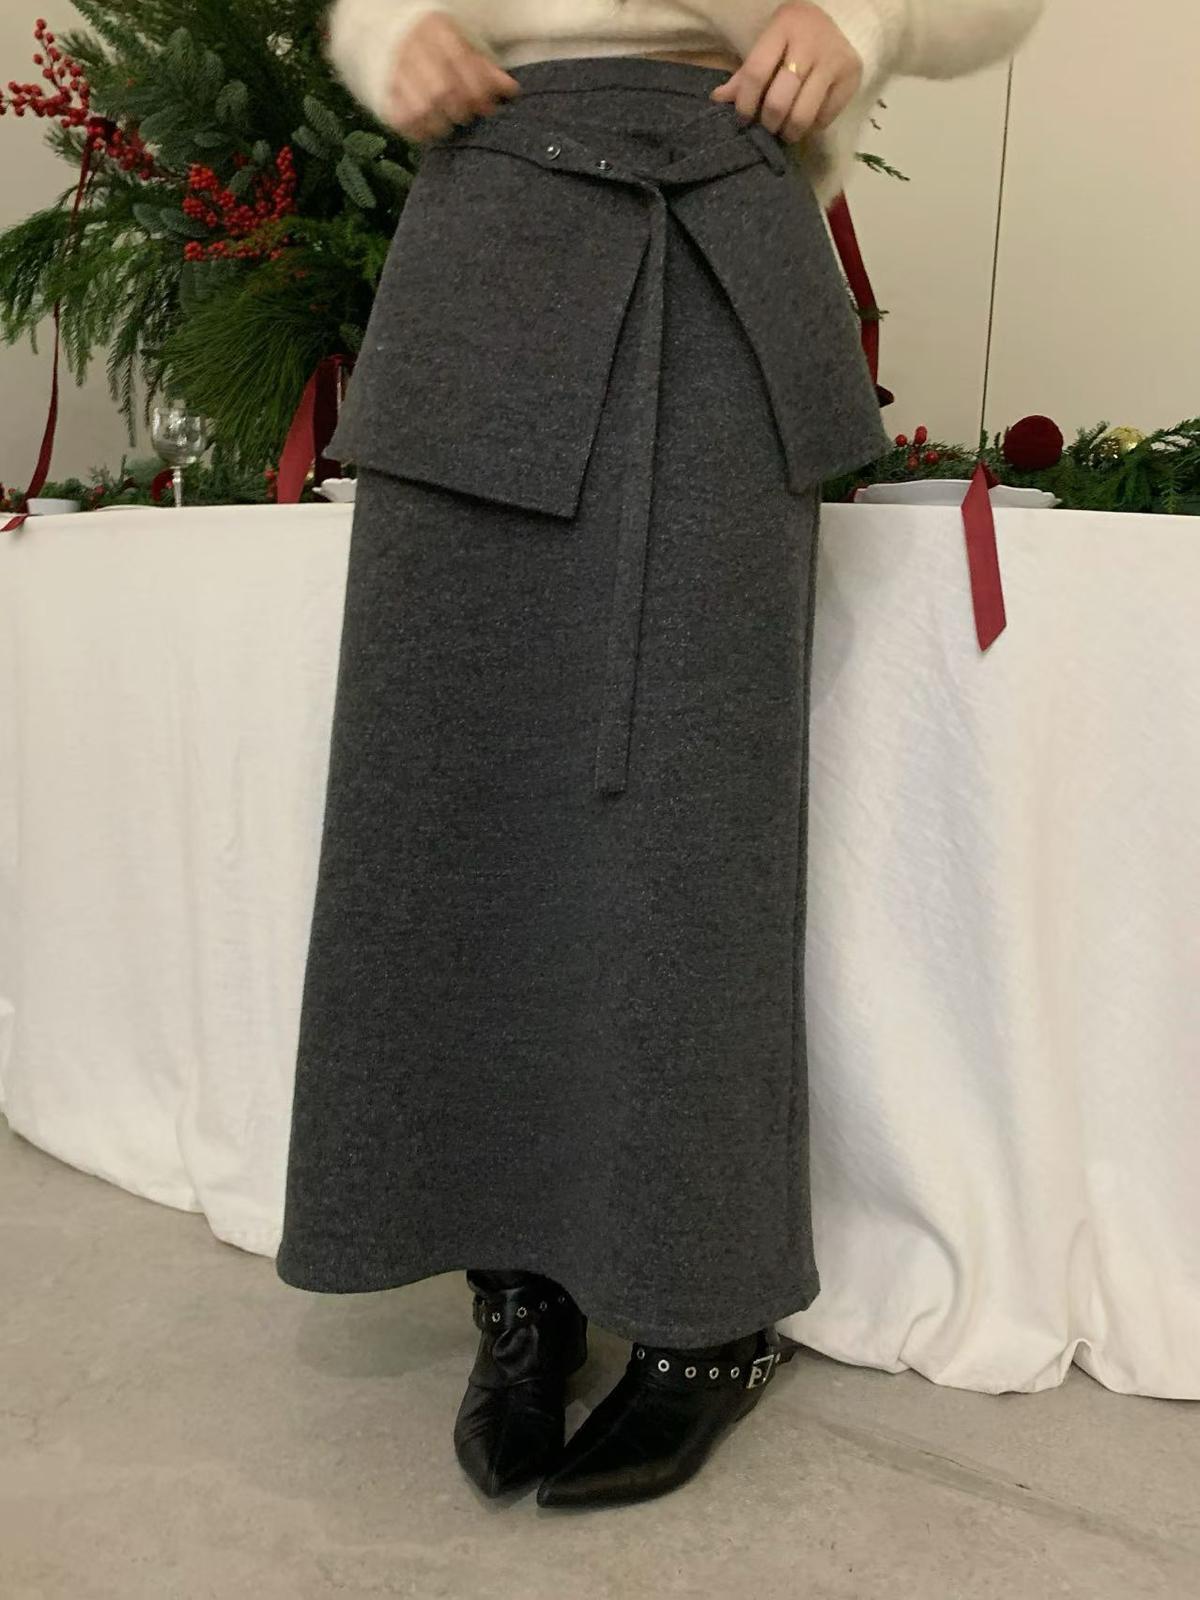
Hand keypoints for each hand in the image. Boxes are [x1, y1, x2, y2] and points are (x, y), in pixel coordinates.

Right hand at [384, 12, 519, 141]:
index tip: (487, 107)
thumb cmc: (437, 44)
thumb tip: (510, 89)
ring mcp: (393, 69)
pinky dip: (417, 130)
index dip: (478, 90)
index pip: (461, 63)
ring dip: (440, 123)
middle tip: (467, 116)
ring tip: (448, 124)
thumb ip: (484, 66)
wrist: (391, 33)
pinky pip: (401, 118)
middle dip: (460, 109)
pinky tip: (429, 130)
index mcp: (435, 29)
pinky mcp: (382, 90)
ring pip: (420, 108)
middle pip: (441, 90)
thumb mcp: (462, 43)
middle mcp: (411, 46)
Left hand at [710, 3, 862, 142]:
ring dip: (789, 131)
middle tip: (767, 127)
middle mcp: (811, 43)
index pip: (756, 73)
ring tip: (784, 131)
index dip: (745, 102)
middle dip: (768, 122)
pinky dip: (811, 127)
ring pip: (804, 115)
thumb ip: (745, 73)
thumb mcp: (768, 46)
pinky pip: (824, 118)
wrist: (839, 25)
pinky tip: (806, 120)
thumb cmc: (793, 39)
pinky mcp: (851, 78)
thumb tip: (717, 99)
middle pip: (780, 100)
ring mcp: (834, 60)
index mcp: (784, 28)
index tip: (743, 118)